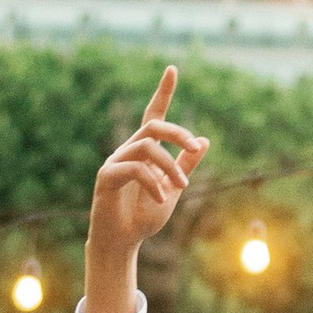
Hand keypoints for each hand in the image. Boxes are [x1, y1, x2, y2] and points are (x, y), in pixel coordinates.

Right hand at [83, 66, 209, 312]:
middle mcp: (129, 150)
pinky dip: (153, 183)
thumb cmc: (144, 218)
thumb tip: (205, 140)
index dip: (163, 92)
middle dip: (178, 134)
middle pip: (154, 126)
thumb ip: (186, 166)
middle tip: (197, 150)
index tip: (173, 69)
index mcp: (146, 151)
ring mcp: (116, 161)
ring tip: (182, 187)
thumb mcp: (173, 190)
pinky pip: (134, 169)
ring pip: (147, 147)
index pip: (154, 115)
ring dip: (170, 166)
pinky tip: (162, 199)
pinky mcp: (106, 176)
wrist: (123, 243)